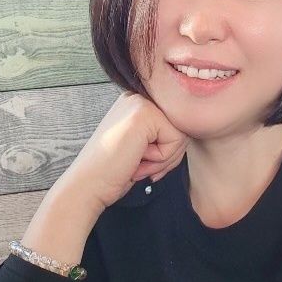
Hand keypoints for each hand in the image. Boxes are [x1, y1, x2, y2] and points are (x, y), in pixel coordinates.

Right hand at [54, 90, 189, 212]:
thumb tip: (194, 129)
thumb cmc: (115, 171)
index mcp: (137, 102)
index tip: (141, 162)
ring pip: (181, 134)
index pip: (175, 125)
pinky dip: (160, 159)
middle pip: (182, 128)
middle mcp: (138, 96)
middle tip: (140, 165)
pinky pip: (176, 140)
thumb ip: (163, 133)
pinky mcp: (144, 114)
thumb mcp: (143, 145)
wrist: (88, 184)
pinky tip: (136, 160)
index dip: (166, 151)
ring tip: (136, 162)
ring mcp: (140, 102)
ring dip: (163, 159)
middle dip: (167, 156)